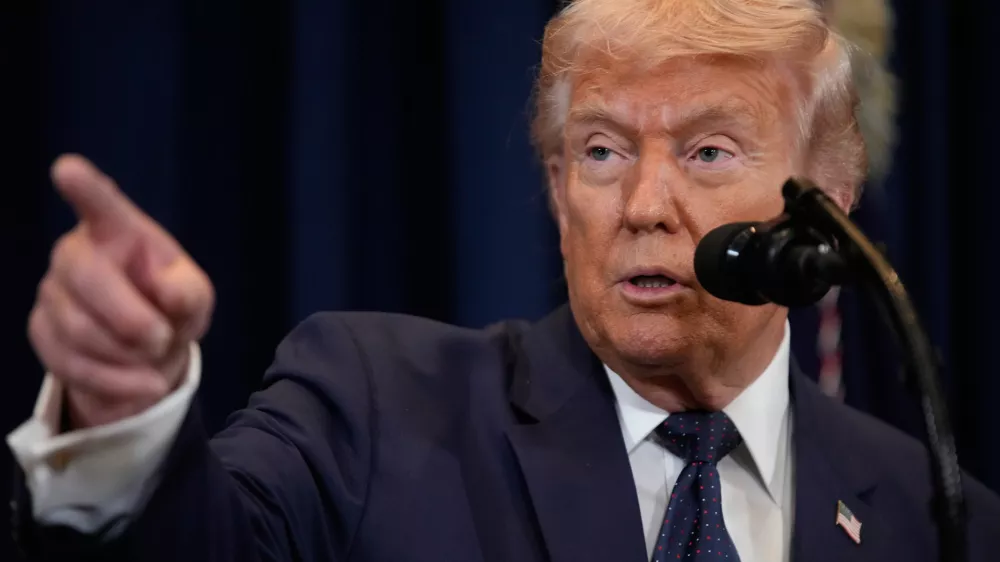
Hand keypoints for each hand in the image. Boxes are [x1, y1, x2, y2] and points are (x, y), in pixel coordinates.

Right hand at [28, 155, 214, 428]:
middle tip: (162, 340)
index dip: (85, 188)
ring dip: (126, 357)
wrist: (147, 358)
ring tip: (155, 361)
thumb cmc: (171, 310)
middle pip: (86, 277)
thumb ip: (188, 292)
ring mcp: (52, 292)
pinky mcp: (41, 332)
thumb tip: (164, 290)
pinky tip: (141, 383)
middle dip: (128, 318)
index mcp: (119, 233)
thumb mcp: (194, 300)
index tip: (67, 168)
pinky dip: (115, 381)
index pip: (100, 205)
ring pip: (78, 328)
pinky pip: (71, 364)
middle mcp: (76, 253)